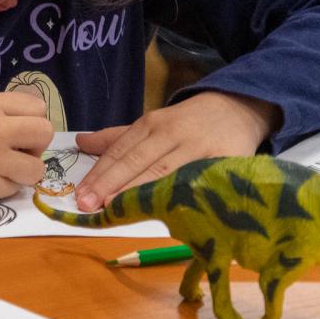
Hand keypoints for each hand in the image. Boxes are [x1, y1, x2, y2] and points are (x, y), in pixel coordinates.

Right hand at [0, 92, 54, 208]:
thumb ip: (1, 112)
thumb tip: (34, 125)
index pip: (37, 107)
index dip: (32, 121)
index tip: (18, 131)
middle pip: (45, 133)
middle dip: (35, 145)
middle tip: (16, 152)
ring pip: (37, 168)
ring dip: (24, 171)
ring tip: (2, 170)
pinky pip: (16, 188)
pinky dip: (4, 187)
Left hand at [74, 91, 277, 210]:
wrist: (240, 108)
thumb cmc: (188, 123)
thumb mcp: (152, 124)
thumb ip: (116, 138)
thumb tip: (79, 143)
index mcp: (151, 125)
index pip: (120, 151)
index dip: (100, 174)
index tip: (80, 194)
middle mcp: (173, 134)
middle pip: (139, 161)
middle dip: (113, 183)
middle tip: (89, 204)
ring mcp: (199, 148)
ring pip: (167, 172)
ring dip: (141, 191)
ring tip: (116, 206)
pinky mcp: (226, 161)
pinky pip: (200, 181)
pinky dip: (183, 195)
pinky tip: (167, 210)